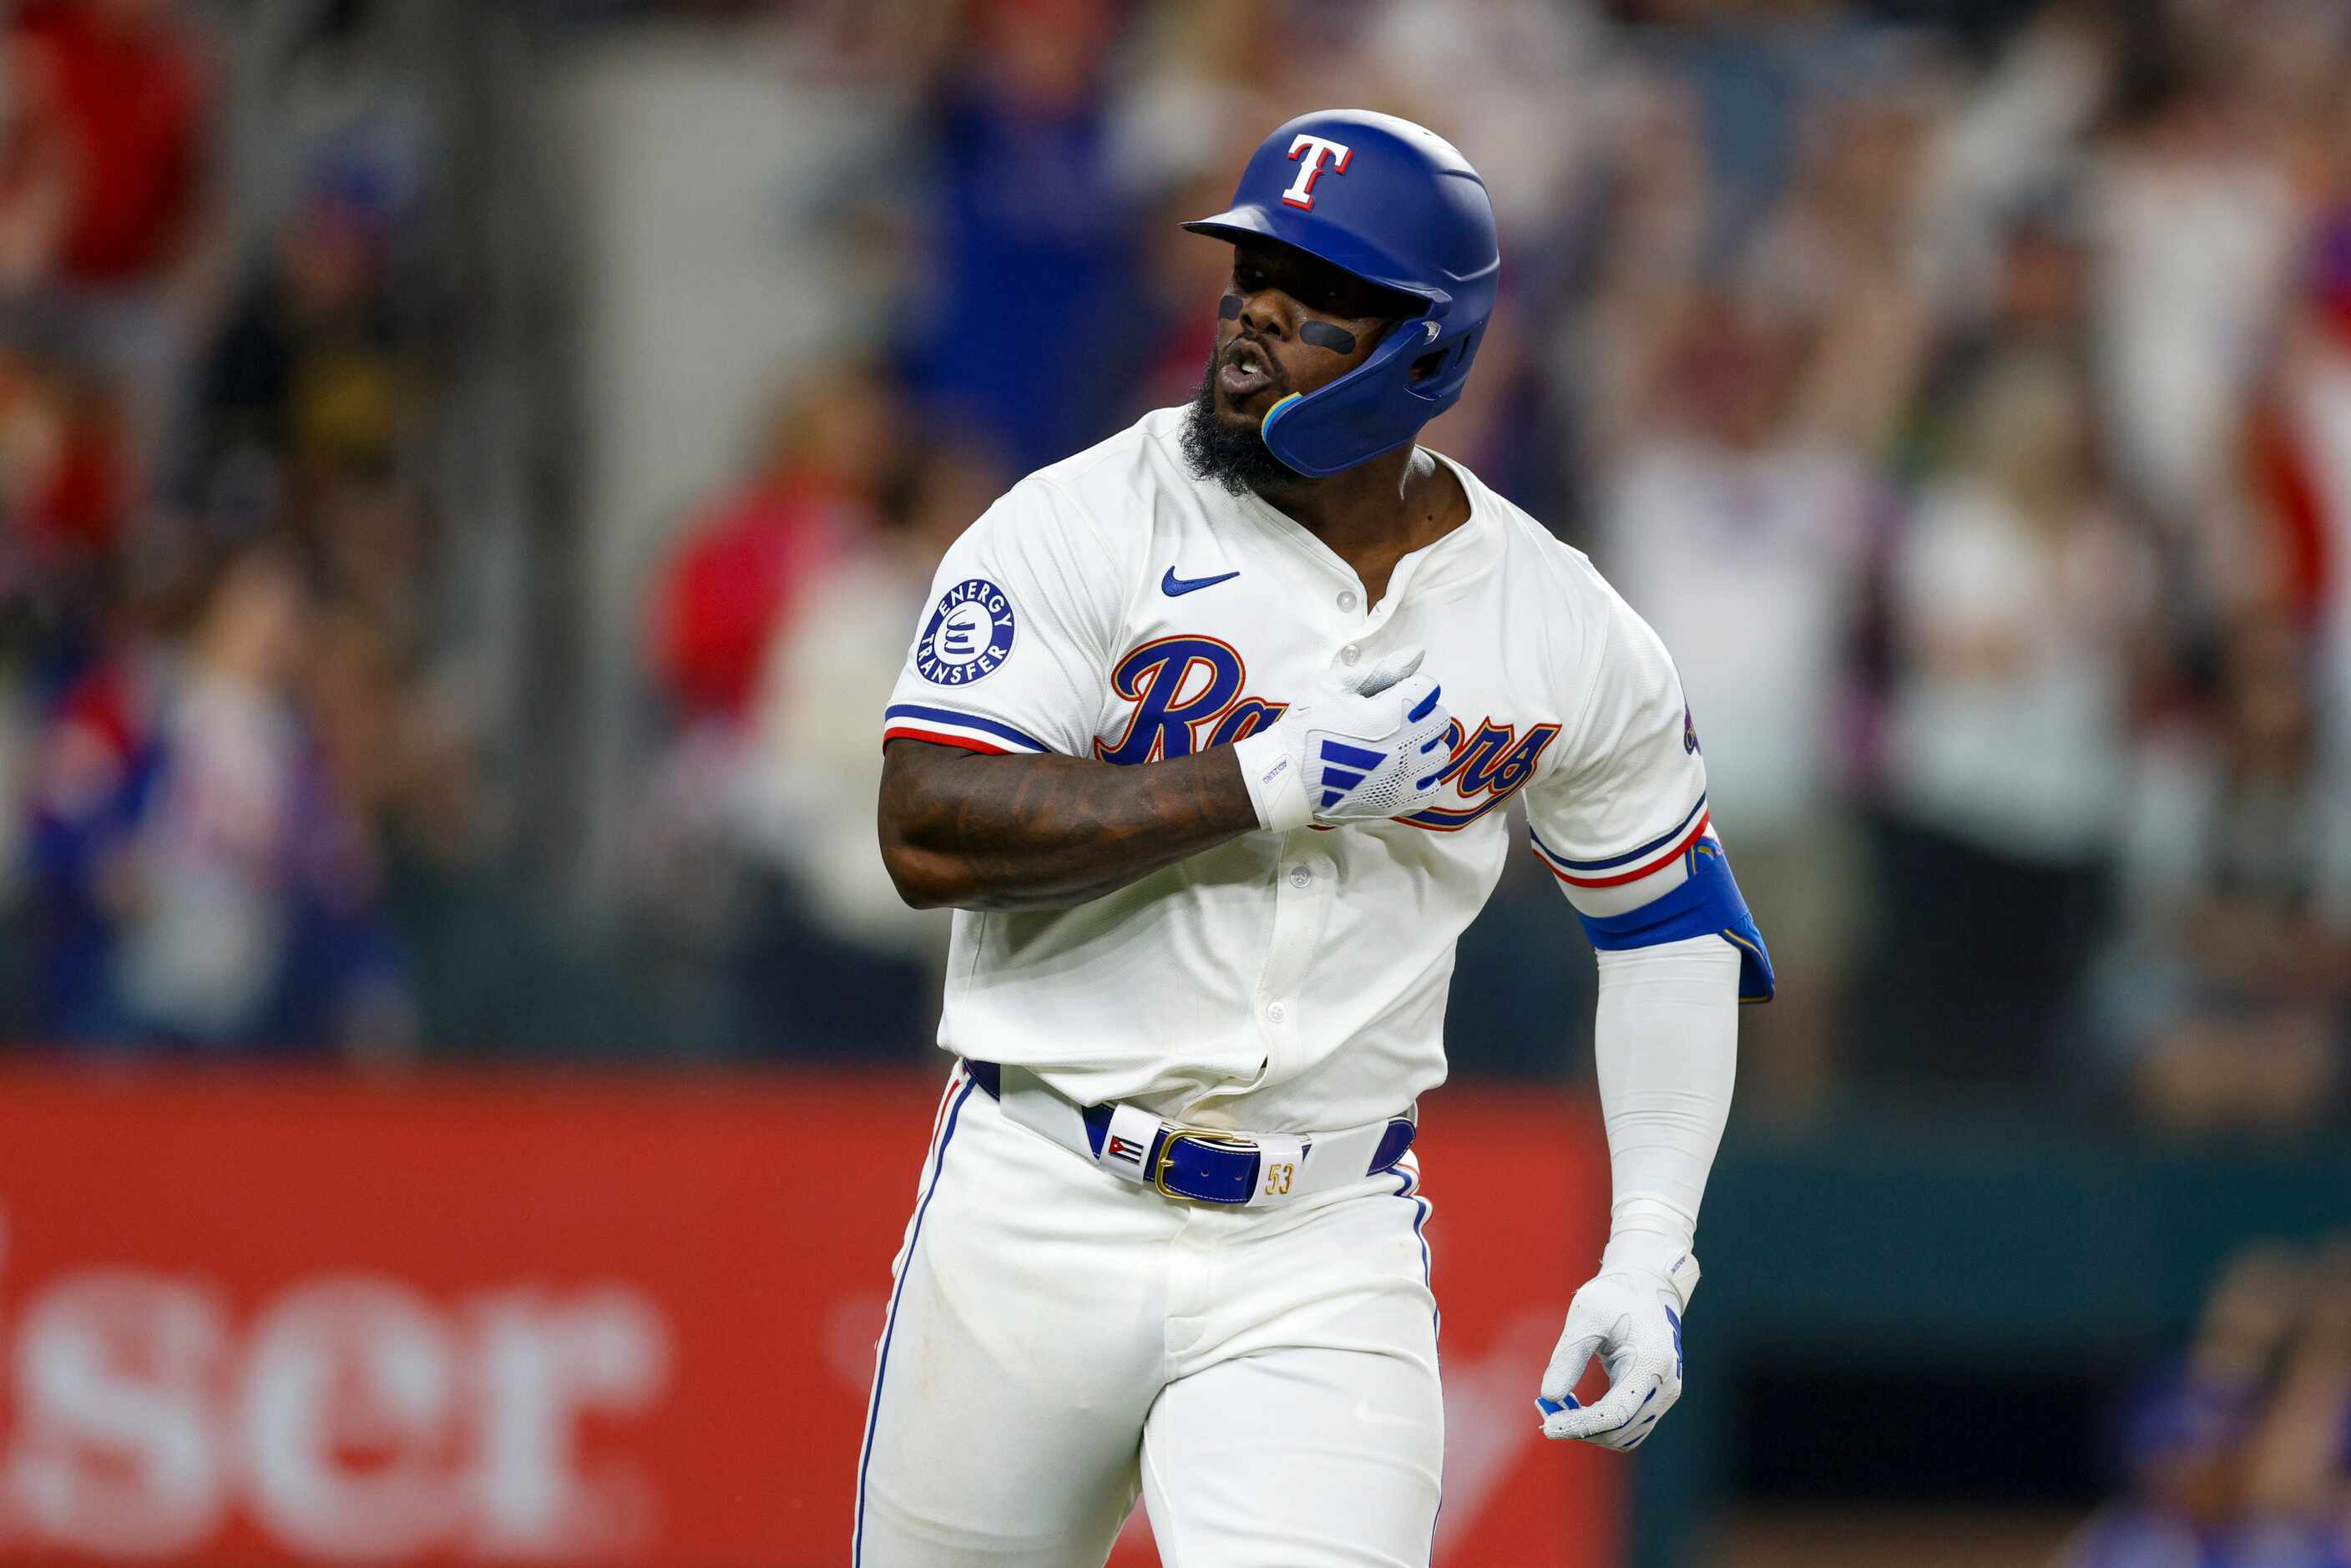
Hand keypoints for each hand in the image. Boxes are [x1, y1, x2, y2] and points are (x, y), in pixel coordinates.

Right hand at [1230, 646, 1453, 831]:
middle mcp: (1405, 747)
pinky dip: (1422, 778)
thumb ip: (1382, 669)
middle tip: (1395, 716)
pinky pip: (1431, 789)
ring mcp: (1404, 779)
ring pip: (1440, 754)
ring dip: (1425, 744)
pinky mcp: (1397, 804)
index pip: (1428, 689)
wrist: (1286, 777)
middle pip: (1440, 720)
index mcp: (1391, 714)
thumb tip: (1419, 652)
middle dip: (1422, 712)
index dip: (1411, 685)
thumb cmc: (1307, 726)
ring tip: (1397, 744)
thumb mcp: (1336, 685)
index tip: (1392, 693)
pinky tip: (1402, 771)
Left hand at [1536, 1243, 1698, 1450]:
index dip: (1581, 1425)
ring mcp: (1665, 1394)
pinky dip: (1602, 1426)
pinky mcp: (1657, 1397)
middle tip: (1545, 1415)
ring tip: (1559, 1410)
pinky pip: (1629, 1427)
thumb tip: (1548, 1396)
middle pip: (1620, 1430)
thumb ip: (1569, 1356)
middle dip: (1581, 1428)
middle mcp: (1665, 1385)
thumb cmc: (1616, 1296)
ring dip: (1591, 1431)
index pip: (1616, 1413)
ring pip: (1625, 1435)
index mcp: (1652, 1363)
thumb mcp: (1587, 1314)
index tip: (1548, 1427)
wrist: (1648, 1287)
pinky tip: (1577, 1409)